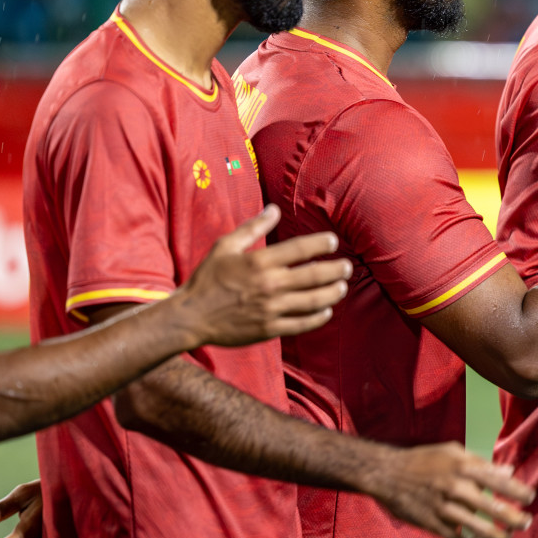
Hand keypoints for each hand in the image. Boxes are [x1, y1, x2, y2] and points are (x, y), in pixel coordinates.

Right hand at [174, 205, 353, 346]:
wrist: (190, 316)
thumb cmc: (207, 278)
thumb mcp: (225, 246)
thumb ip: (253, 228)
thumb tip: (275, 209)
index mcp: (259, 262)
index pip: (299, 249)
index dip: (321, 244)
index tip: (333, 242)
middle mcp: (268, 284)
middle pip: (313, 276)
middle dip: (335, 270)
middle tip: (347, 267)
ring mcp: (270, 308)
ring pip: (312, 301)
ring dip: (332, 293)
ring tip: (342, 287)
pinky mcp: (268, 328)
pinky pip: (301, 324)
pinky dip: (317, 318)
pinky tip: (326, 311)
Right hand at [367, 443, 534, 537]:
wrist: (386, 473)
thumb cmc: (424, 460)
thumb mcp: (452, 452)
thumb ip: (481, 463)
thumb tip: (509, 470)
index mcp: (462, 466)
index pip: (497, 480)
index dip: (517, 490)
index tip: (531, 497)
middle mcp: (454, 487)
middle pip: (491, 507)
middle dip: (514, 518)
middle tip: (527, 522)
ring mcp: (442, 508)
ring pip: (476, 528)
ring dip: (497, 535)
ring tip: (508, 537)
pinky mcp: (431, 524)